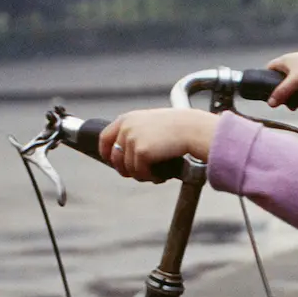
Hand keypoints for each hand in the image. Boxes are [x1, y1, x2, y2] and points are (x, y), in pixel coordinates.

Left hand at [94, 109, 216, 181]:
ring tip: (157, 174)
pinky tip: (162, 175)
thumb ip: (137, 133)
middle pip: (115, 157)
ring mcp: (132, 139)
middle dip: (125, 170)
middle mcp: (126, 127)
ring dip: (142, 175)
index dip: (106, 153)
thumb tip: (127, 155)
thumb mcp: (152, 123)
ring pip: (128, 169)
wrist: (193, 129)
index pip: (104, 138)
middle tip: (140, 175)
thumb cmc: (179, 127)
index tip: (114, 164)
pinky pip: (140, 173)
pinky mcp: (141, 152)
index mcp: (127, 118)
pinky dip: (151, 177)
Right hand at [264, 49, 297, 107]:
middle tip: (291, 107)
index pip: (270, 68)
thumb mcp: (295, 82)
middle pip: (284, 79)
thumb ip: (281, 92)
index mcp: (286, 60)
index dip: (267, 79)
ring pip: (297, 84)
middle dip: (286, 95)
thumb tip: (269, 104)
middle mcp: (295, 61)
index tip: (270, 93)